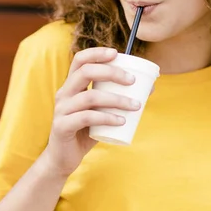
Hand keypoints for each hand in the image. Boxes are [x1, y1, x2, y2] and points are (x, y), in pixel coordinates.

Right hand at [42, 47, 140, 176]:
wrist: (63, 158)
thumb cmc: (85, 131)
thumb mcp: (102, 111)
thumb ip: (118, 99)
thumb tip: (149, 88)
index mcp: (71, 85)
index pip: (80, 60)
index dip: (97, 53)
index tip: (117, 53)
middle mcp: (64, 93)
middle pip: (85, 72)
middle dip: (111, 72)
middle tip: (132, 80)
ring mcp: (61, 110)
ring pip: (90, 96)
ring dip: (116, 99)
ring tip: (135, 105)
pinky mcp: (62, 126)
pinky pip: (87, 118)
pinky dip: (107, 117)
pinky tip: (121, 121)